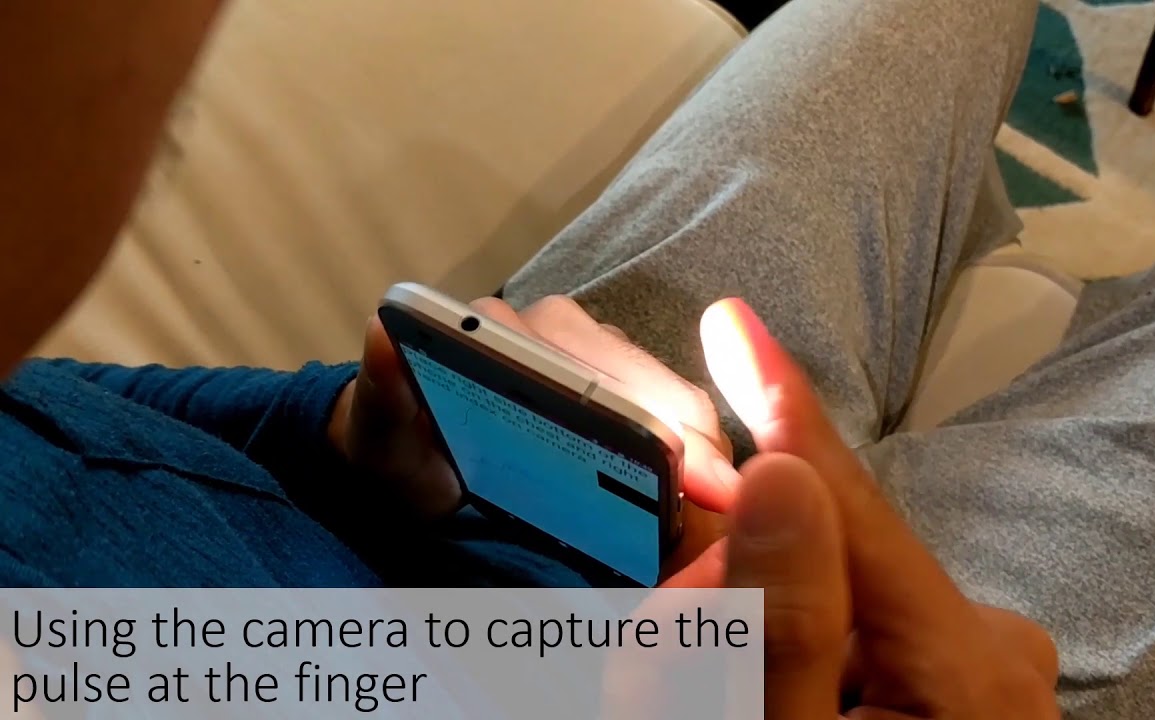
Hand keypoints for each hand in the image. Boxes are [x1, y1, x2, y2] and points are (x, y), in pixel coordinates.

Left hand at [328, 295, 735, 568]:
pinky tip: (703, 484)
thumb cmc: (399, 449)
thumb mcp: (384, 434)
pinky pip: (663, 400)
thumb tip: (382, 334)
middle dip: (695, 439)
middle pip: (649, 379)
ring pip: (666, 387)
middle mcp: (555, 324)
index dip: (656, 420)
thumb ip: (382, 393)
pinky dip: (687, 441)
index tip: (698, 476)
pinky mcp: (607, 373)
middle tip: (728, 503)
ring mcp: (589, 347)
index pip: (600, 370)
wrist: (407, 453)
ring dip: (698, 441)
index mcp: (508, 330)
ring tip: (724, 500)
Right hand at [672, 298, 1058, 717]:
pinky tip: (770, 692)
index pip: (852, 506)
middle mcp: (992, 655)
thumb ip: (785, 627)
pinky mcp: (960, 699)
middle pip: (831, 562)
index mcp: (966, 668)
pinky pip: (857, 641)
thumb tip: (781, 479)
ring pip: (835, 602)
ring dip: (761, 627)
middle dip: (738, 576)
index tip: (734, 322)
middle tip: (664, 629)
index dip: (782, 406)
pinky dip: (798, 655)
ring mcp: (980, 679)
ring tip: (712, 683)